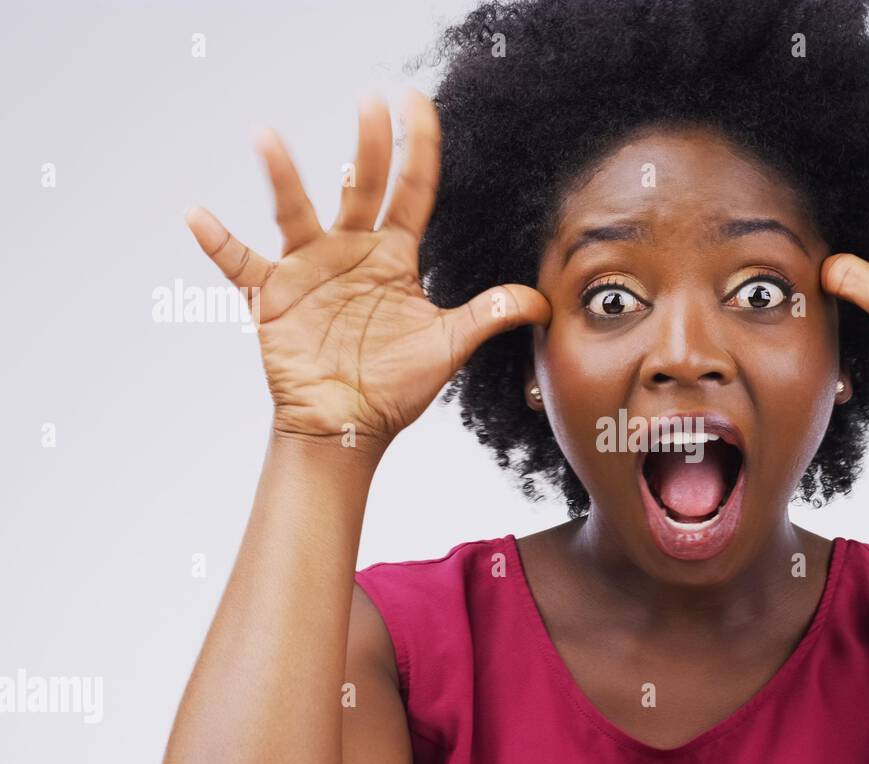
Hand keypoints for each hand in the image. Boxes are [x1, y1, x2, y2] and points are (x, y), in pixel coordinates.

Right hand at [184, 89, 550, 450]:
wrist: (349, 427)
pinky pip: (239, 264)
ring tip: (266, 137)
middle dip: (367, 147)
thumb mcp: (450, 346)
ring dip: (281, 176)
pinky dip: (217, 242)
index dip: (417, 149)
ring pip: (295, 212)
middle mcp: (350, 251)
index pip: (412, 192)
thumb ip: (490, 315)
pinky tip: (196, 215)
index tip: (417, 102)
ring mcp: (308, 269)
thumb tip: (543, 302)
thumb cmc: (396, 386)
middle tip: (369, 102)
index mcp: (394, 256)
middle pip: (359, 188)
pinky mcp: (272, 297)